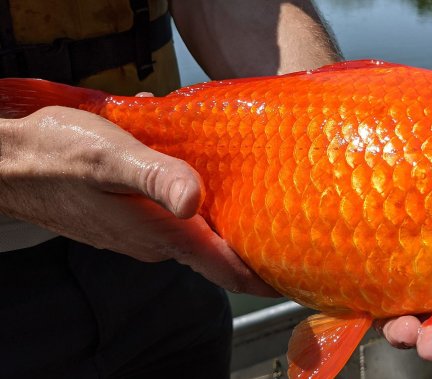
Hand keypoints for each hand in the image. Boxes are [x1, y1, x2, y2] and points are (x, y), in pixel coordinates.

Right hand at [0, 105, 276, 295]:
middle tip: (296, 236)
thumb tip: (195, 200)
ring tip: (267, 213)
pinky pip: (179, 225)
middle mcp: (157, 243)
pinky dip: (203, 216)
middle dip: (257, 252)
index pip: (227, 270)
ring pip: (200, 240)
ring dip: (231, 231)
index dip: (266, 279)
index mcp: (162, 233)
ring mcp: (143, 236)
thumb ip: (154, 176)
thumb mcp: (109, 155)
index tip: (300, 279)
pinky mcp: (132, 223)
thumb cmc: (55, 154)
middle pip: (220, 257)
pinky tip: (213, 190)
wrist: (10, 163)